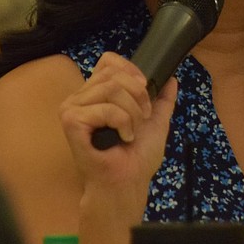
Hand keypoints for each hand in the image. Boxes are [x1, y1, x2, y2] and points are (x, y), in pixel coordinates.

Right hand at [58, 51, 176, 192]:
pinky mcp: (71, 121)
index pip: (108, 61)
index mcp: (95, 94)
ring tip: (131, 132)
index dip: (130, 70)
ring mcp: (72, 108)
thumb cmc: (136, 158)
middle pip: (114, 73)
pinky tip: (122, 139)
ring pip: (113, 89)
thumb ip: (163, 99)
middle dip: (138, 96)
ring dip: (132, 113)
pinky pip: (107, 108)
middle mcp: (80, 97)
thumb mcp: (156, 121)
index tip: (144, 91)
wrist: (128, 182)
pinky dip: (123, 123)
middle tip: (140, 120)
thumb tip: (172, 77)